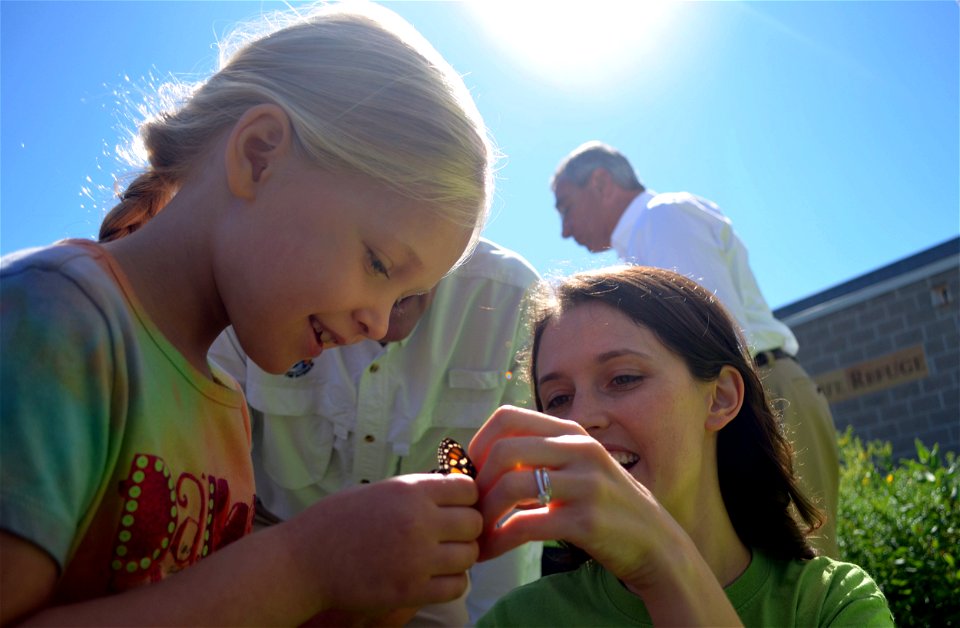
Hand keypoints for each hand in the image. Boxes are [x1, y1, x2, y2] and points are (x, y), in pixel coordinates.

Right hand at [286, 474, 480, 612]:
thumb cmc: (339, 520)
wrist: (305, 560)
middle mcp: (418, 522)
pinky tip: (434, 577)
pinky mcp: (410, 591)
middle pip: (473, 523)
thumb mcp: (381, 490)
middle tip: (448, 536)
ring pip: (469, 556)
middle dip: (465, 529)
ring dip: (459, 557)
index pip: (468, 489)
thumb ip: (418, 492)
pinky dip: (451, 582)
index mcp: (410, 491)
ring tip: (440, 557)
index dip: (465, 499)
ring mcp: (416, 559)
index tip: (453, 507)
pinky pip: (457, 586)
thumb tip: (456, 493)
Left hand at [468, 406, 679, 588]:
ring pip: (512, 486)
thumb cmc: (606, 504)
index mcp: (571, 433)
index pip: (507, 417)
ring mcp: (585, 484)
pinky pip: (526, 524)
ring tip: (476, 533)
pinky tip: (491, 549)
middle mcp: (578, 450)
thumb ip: (542, 454)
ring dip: (484, 514)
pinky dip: (500, 539)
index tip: (471, 473)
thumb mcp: (579, 465)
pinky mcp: (586, 521)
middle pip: (504, 451)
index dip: (479, 443)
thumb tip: (486, 455)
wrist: (655, 542)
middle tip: (469, 508)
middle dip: (477, 483)